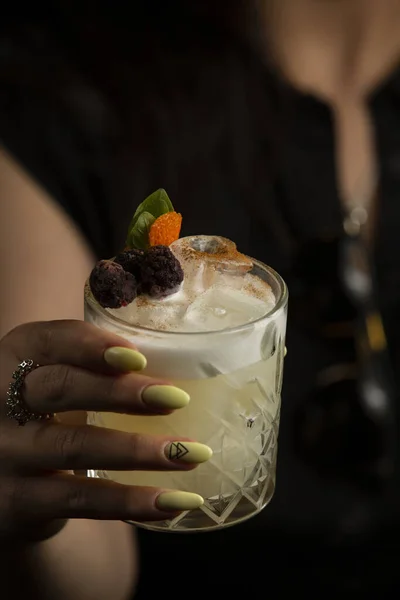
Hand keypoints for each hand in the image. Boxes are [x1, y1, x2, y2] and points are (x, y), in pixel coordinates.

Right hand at [0, 320, 208, 542]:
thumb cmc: (41, 410)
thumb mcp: (50, 376)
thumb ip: (89, 362)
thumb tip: (166, 367)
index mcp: (14, 358)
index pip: (48, 341)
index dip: (91, 345)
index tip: (138, 357)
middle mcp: (0, 402)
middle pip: (61, 389)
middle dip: (122, 393)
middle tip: (177, 398)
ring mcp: (5, 454)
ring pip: (77, 447)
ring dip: (141, 451)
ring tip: (193, 453)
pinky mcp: (16, 502)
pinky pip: (81, 501)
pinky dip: (132, 502)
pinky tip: (174, 501)